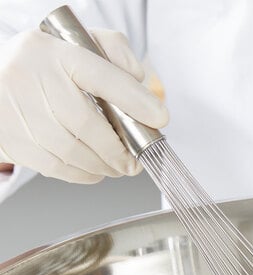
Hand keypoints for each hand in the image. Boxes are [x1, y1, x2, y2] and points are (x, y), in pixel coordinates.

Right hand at [0, 28, 168, 182]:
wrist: (0, 79)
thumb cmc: (49, 66)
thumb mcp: (82, 44)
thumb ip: (116, 53)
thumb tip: (139, 77)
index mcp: (57, 53)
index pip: (102, 75)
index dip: (135, 100)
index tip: (159, 118)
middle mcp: (32, 79)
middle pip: (86, 123)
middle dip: (119, 150)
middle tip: (135, 161)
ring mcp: (19, 111)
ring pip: (71, 151)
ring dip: (103, 165)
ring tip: (118, 166)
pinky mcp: (13, 140)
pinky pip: (56, 167)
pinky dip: (83, 174)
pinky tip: (95, 169)